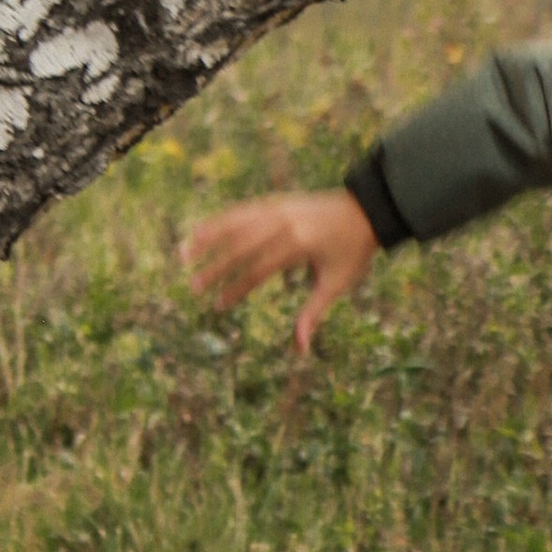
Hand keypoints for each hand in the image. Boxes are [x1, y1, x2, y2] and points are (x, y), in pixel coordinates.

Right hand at [180, 188, 378, 353]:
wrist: (368, 211)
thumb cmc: (354, 253)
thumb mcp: (337, 285)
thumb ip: (313, 313)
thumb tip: (301, 350)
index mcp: (300, 245)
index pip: (259, 269)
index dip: (236, 289)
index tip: (218, 305)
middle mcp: (285, 223)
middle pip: (242, 246)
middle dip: (216, 268)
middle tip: (194, 287)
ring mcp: (279, 208)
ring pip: (235, 222)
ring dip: (208, 238)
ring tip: (183, 254)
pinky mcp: (276, 201)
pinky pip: (243, 210)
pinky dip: (221, 220)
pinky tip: (200, 230)